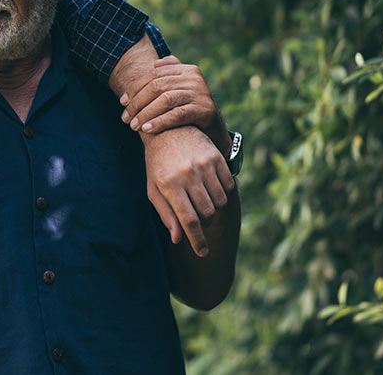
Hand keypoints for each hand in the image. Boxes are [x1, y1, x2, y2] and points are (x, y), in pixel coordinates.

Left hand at [121, 55, 229, 153]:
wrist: (215, 130)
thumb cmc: (191, 109)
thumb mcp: (181, 90)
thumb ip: (169, 75)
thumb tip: (154, 64)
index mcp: (187, 69)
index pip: (154, 75)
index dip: (136, 88)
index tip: (122, 102)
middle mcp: (195, 78)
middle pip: (157, 86)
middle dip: (138, 102)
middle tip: (125, 118)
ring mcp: (201, 93)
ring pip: (166, 100)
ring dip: (146, 113)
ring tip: (134, 126)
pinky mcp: (205, 110)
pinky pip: (177, 115)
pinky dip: (160, 122)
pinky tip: (147, 130)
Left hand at [143, 126, 234, 256]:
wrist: (167, 130)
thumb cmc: (157, 165)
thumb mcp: (154, 190)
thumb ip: (166, 214)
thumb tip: (178, 239)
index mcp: (169, 184)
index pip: (188, 220)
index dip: (197, 240)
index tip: (202, 252)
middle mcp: (188, 174)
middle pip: (206, 213)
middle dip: (204, 223)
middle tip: (198, 221)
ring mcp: (204, 164)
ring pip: (219, 202)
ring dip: (214, 209)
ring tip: (202, 202)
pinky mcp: (216, 157)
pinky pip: (228, 186)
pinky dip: (223, 194)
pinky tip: (211, 190)